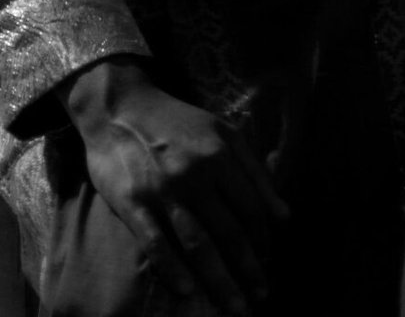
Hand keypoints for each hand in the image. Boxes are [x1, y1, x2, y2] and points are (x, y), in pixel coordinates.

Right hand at [63, 55, 287, 315]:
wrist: (120, 106)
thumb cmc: (177, 122)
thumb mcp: (223, 132)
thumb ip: (255, 171)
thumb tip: (284, 216)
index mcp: (221, 153)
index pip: (252, 208)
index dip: (263, 241)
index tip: (267, 264)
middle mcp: (196, 173)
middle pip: (229, 232)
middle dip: (248, 271)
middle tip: (259, 298)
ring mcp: (163, 190)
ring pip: (199, 244)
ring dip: (219, 280)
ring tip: (234, 307)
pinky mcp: (133, 203)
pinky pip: (157, 243)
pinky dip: (173, 269)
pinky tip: (188, 292)